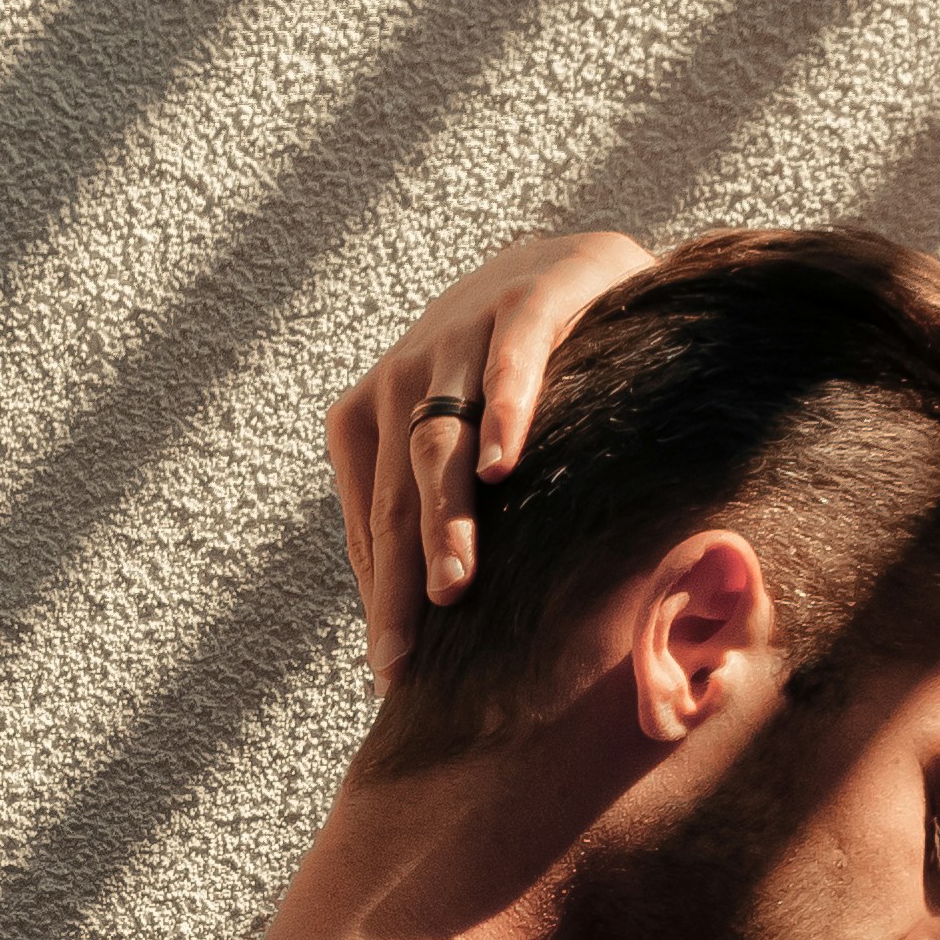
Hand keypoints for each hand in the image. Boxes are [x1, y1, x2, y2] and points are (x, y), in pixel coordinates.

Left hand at [325, 225, 650, 685]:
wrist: (570, 263)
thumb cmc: (509, 377)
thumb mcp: (461, 443)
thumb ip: (435, 520)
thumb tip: (418, 640)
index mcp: (369, 419)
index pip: (369, 528)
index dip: (380, 602)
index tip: (390, 676)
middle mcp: (401, 379)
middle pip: (394, 500)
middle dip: (400, 583)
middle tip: (403, 659)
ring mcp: (457, 336)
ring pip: (441, 443)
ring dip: (446, 519)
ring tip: (453, 588)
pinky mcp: (524, 302)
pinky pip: (510, 365)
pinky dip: (506, 414)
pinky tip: (503, 467)